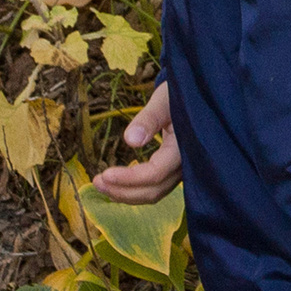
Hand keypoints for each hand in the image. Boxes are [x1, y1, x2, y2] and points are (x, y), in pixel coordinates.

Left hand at [94, 82, 181, 202]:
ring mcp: (181, 170)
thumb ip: (148, 119)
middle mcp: (185, 165)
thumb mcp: (163, 101)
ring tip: (101, 185)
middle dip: (123, 191)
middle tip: (97, 181)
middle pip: (154, 190)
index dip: (129, 178)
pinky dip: (135, 190)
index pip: (155, 173)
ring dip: (126, 194)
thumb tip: (130, 140)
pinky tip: (117, 184)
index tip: (105, 174)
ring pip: (154, 193)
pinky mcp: (173, 171)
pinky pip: (155, 188)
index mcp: (184, 148)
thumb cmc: (178, 96)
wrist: (194, 98)